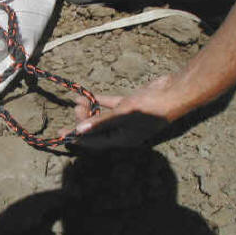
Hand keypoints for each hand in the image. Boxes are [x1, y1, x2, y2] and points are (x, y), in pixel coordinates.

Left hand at [60, 75, 182, 148]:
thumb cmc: (149, 107)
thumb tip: (80, 130)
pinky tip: (88, 95)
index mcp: (122, 139)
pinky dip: (100, 101)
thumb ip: (100, 122)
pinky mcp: (130, 105)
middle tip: (75, 109)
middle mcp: (123, 131)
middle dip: (84, 120)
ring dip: (90, 109)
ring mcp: (126, 118)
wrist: (172, 92)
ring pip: (103, 117)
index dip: (78, 138)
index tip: (62, 134)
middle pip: (97, 129)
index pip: (95, 142)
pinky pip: (111, 105)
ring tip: (78, 100)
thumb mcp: (122, 115)